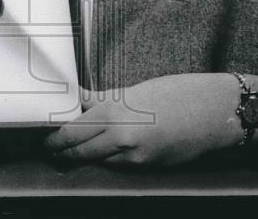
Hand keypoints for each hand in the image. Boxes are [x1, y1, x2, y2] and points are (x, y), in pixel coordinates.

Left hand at [45, 74, 242, 166]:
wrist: (214, 113)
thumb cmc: (178, 93)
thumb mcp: (136, 90)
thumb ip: (103, 97)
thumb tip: (78, 97)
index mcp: (115, 110)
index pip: (71, 128)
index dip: (54, 134)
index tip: (44, 132)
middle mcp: (120, 135)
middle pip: (76, 149)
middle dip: (60, 149)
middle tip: (48, 146)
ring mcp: (133, 155)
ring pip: (95, 160)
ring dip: (80, 156)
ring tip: (68, 149)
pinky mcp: (146, 167)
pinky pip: (117, 165)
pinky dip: (105, 159)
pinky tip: (101, 151)